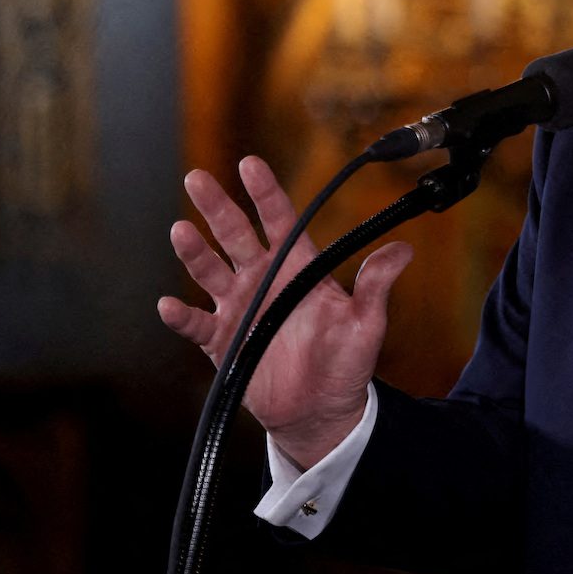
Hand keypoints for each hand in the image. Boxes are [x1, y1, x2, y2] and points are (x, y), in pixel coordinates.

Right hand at [157, 156, 412, 468]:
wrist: (321, 409)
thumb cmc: (346, 361)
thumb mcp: (366, 322)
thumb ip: (375, 285)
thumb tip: (404, 250)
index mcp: (297, 267)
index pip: (278, 220)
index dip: (264, 192)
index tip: (250, 164)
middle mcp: (263, 280)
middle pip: (235, 236)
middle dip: (217, 207)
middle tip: (197, 178)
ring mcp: (238, 308)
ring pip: (210, 271)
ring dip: (195, 252)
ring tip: (182, 232)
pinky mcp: (221, 342)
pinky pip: (197, 324)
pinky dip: (181, 316)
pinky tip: (169, 305)